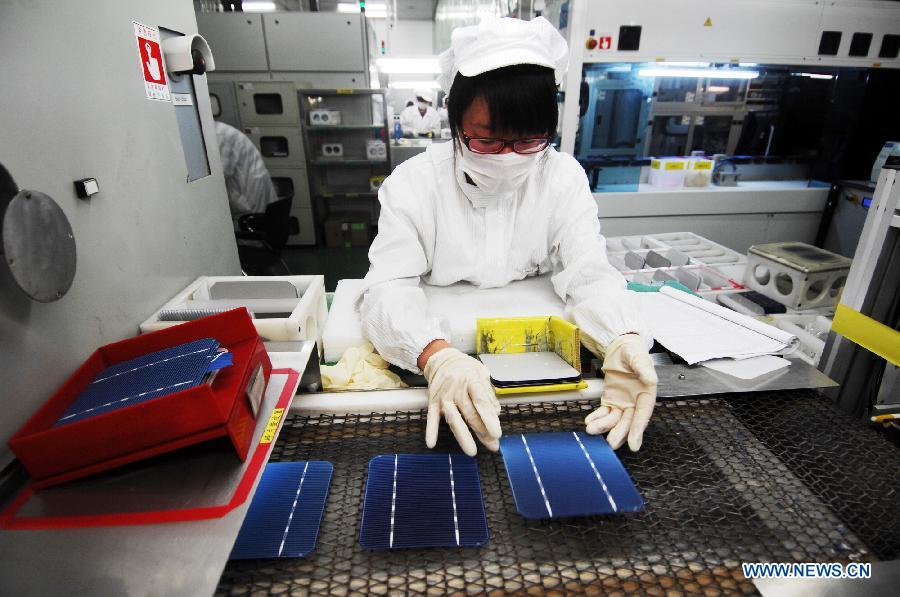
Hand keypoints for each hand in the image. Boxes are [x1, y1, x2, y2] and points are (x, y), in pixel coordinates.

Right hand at [422, 347, 501, 455]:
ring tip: (471, 451)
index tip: (497, 433)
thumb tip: (496, 413)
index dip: (489, 417)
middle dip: (482, 431)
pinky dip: (430, 430)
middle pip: (469, 413)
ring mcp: (444, 396)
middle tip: (492, 445)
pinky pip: (431, 417)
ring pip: (453, 418)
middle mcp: (456, 388)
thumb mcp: (481, 373)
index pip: (480, 401)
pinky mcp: (433, 402)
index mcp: (471, 380)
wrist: (441, 359)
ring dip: (462, 436)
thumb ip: (488, 393)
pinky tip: (431, 443)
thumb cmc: (465, 368)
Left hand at [584, 334, 656, 450]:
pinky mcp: (611, 400)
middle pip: (628, 421)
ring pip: (614, 419)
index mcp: (646, 392)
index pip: (642, 414)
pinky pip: (604, 412)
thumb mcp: (637, 356)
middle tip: (610, 443)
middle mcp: (635, 401)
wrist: (620, 347)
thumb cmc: (633, 351)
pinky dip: (597, 418)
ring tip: (592, 429)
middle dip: (619, 433)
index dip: (638, 430)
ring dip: (604, 426)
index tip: (634, 445)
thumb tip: (650, 379)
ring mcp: (623, 402)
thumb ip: (643, 368)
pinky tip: (589, 421)